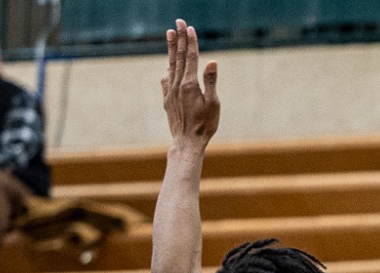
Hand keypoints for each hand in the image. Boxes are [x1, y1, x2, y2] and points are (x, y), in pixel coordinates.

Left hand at [161, 19, 220, 147]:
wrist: (187, 142)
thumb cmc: (204, 125)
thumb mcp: (213, 104)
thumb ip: (210, 82)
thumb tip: (211, 62)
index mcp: (190, 84)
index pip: (191, 58)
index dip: (191, 42)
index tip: (190, 28)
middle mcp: (177, 84)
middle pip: (180, 56)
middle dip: (180, 38)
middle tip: (178, 22)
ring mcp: (170, 90)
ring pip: (171, 64)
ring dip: (172, 48)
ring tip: (170, 34)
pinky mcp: (166, 98)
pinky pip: (166, 77)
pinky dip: (168, 66)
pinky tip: (168, 63)